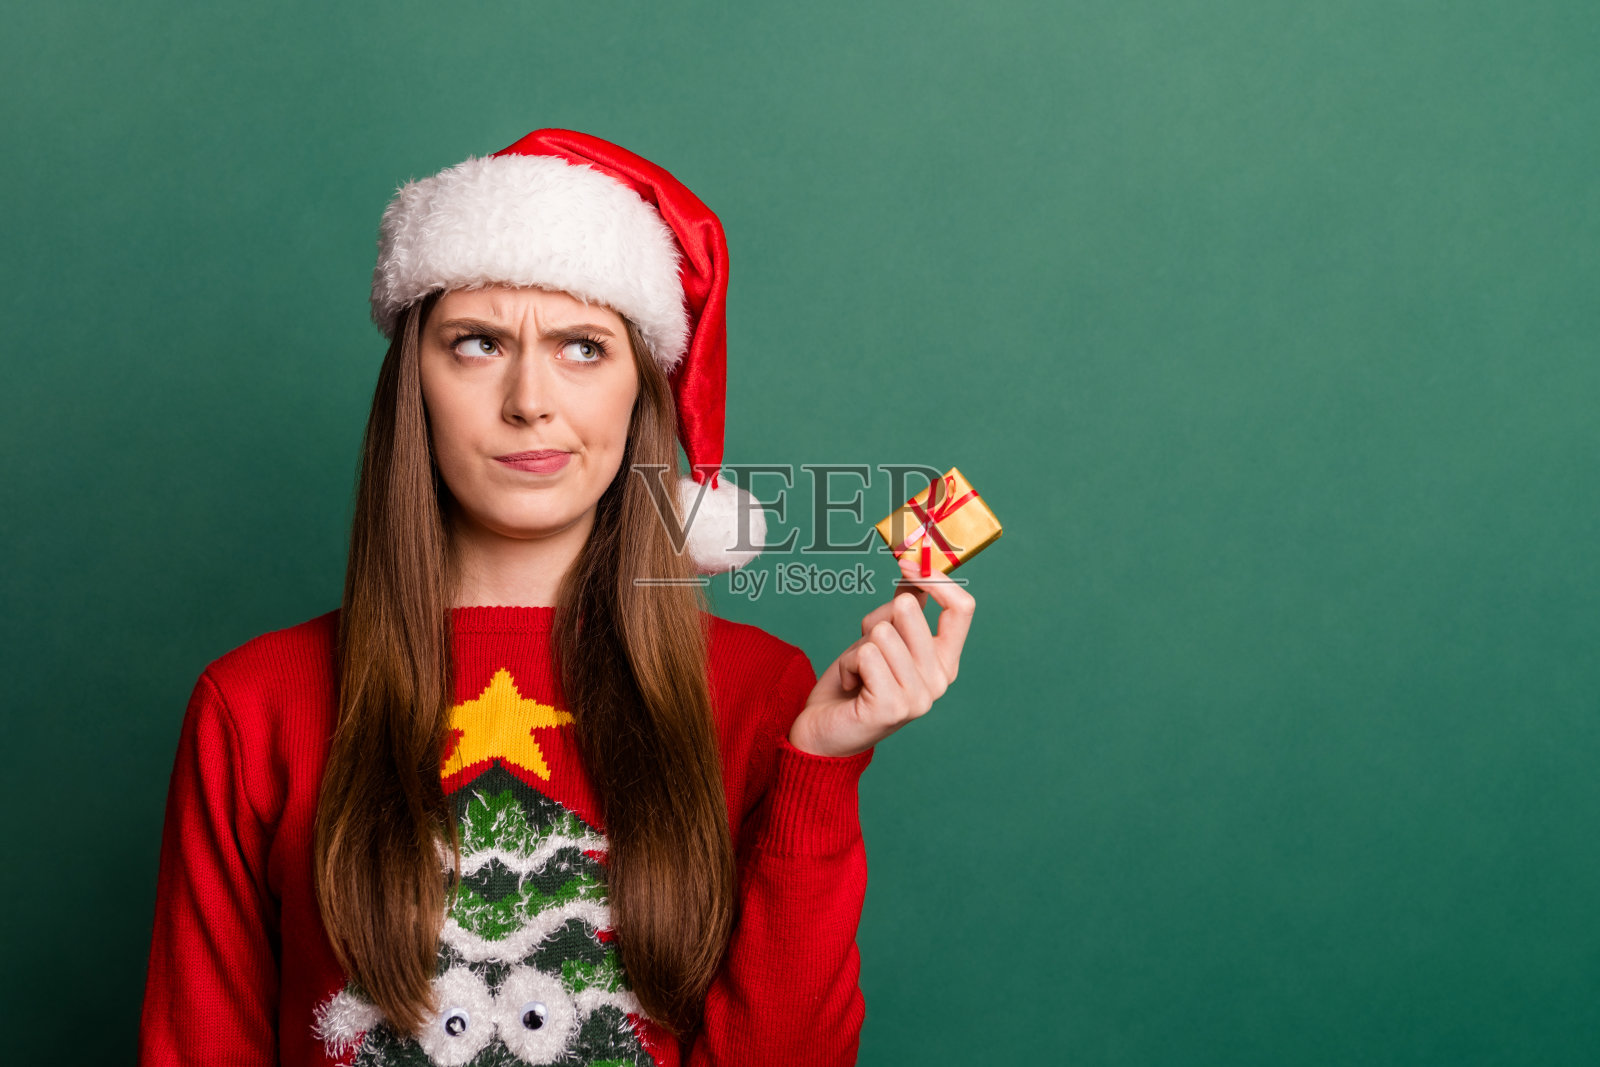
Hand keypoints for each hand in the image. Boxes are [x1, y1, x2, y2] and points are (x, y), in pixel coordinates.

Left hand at [788, 553, 977, 757]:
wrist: (825, 733)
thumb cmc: (854, 683)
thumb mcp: (882, 639)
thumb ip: (903, 609)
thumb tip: (914, 569)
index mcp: (945, 661)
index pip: (963, 607)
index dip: (935, 579)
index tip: (906, 563)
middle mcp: (940, 681)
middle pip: (909, 610)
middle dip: (876, 619)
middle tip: (866, 651)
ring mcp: (919, 698)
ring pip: (881, 631)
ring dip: (857, 648)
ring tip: (858, 674)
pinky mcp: (892, 707)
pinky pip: (866, 654)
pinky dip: (847, 665)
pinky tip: (851, 686)